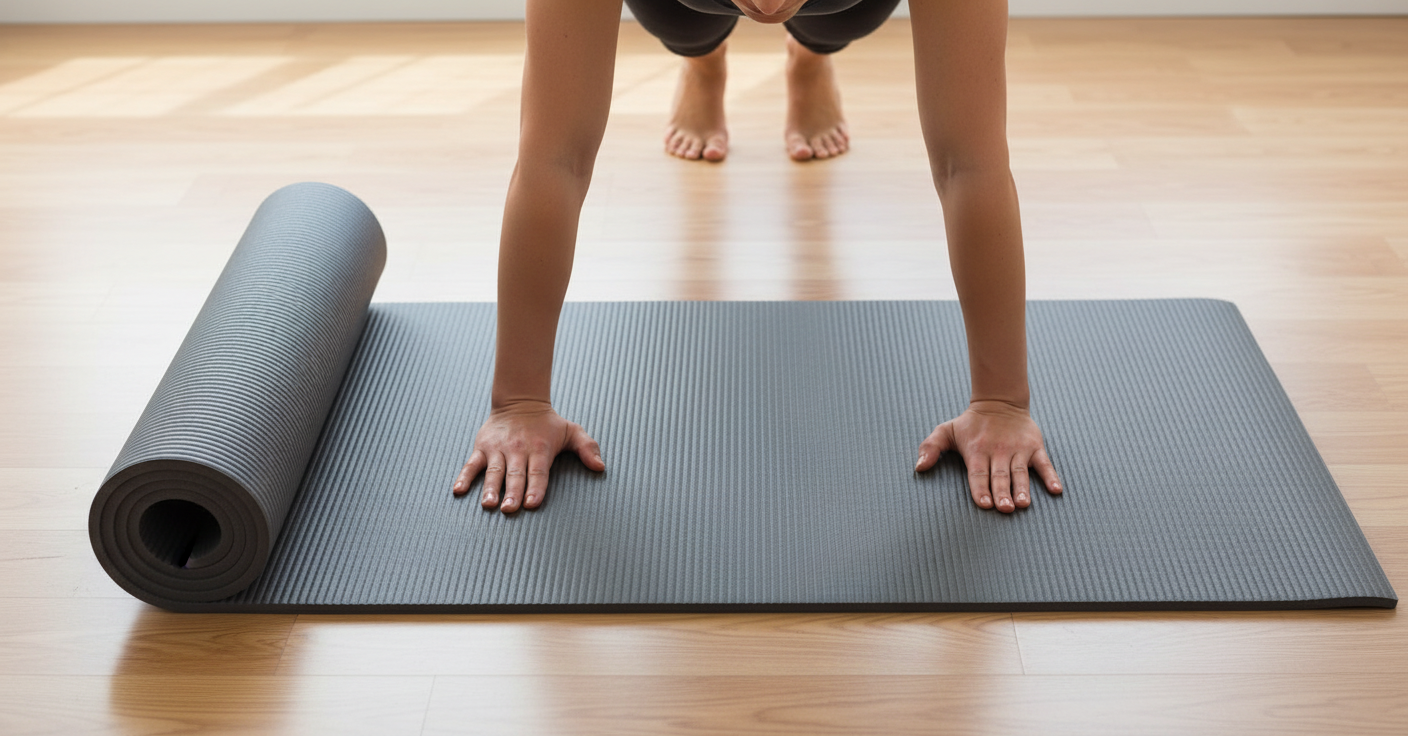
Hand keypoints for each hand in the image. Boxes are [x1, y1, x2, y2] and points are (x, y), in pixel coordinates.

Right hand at [451, 401, 604, 512]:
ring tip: (488, 504)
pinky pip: (472, 464)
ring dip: (490, 488)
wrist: (520, 401)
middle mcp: (518, 450)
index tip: (532, 503)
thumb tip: (600, 467)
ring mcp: (498, 449)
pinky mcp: (482, 447)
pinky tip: (459, 490)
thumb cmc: (548, 424)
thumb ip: (587, 448)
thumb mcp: (572, 431)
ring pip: (494, 471)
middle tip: (509, 510)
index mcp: (540, 449)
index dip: (536, 488)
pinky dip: (464, 476)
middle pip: (515, 475)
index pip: (538, 472)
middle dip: (512, 493)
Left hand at [915, 400, 1061, 512]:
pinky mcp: (1035, 447)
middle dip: (1002, 492)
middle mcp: (998, 451)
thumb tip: (918, 467)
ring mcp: (1018, 449)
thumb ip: (930, 448)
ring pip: (1020, 471)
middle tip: (1005, 508)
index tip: (984, 504)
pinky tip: (1056, 490)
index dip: (980, 489)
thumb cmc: (970, 425)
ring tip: (1023, 503)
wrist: (999, 402)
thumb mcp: (946, 431)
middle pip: (1000, 476)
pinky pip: (1044, 463)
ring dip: (1022, 488)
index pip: (978, 474)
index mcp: (977, 451)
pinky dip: (1051, 476)